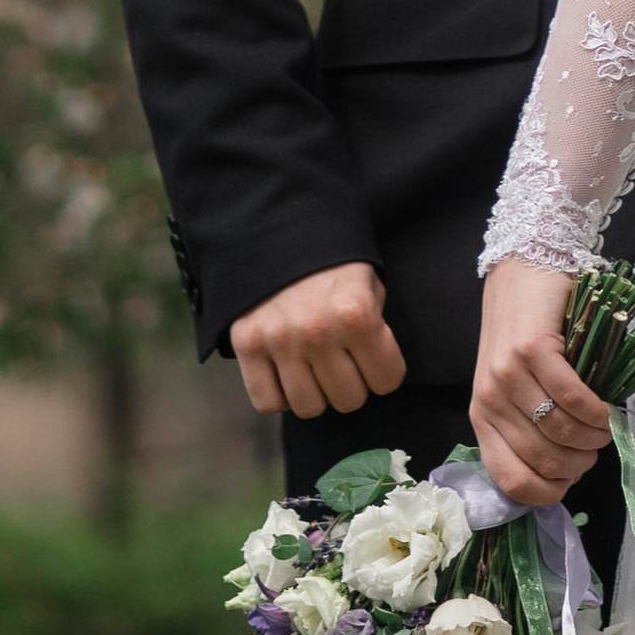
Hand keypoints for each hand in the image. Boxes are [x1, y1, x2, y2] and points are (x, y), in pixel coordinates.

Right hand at [232, 261, 406, 421]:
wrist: (279, 227)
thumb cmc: (334, 263)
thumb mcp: (368, 284)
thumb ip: (375, 328)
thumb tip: (373, 371)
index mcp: (356, 313)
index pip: (387, 381)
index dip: (384, 369)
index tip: (374, 355)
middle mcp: (318, 331)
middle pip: (350, 400)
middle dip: (352, 382)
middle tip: (343, 358)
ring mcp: (279, 340)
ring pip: (310, 407)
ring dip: (316, 391)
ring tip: (315, 364)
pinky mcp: (247, 344)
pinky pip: (268, 402)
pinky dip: (280, 394)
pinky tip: (286, 370)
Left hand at [473, 256, 612, 507]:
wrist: (522, 268)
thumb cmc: (522, 329)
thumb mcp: (513, 384)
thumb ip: (526, 423)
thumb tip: (564, 466)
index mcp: (482, 417)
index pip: (510, 480)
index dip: (548, 492)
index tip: (572, 480)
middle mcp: (490, 400)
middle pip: (541, 459)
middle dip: (578, 464)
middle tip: (596, 449)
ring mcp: (508, 374)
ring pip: (558, 431)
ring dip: (591, 438)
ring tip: (604, 428)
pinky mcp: (533, 349)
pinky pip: (570, 396)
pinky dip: (594, 411)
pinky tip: (605, 409)